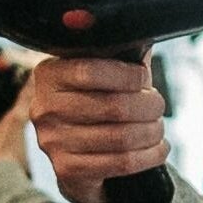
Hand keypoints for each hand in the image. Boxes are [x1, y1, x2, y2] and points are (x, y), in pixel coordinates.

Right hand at [27, 54, 167, 202]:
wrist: (75, 155)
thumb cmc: (94, 102)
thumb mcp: (101, 74)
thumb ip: (120, 54)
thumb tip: (147, 34)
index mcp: (50, 74)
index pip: (92, 71)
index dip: (128, 75)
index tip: (144, 78)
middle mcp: (45, 107)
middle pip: (113, 106)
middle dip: (148, 106)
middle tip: (158, 106)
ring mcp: (53, 141)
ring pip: (121, 137)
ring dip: (152, 132)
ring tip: (158, 128)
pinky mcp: (67, 169)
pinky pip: (121, 162)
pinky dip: (150, 156)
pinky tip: (158, 148)